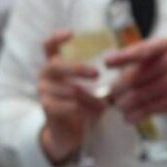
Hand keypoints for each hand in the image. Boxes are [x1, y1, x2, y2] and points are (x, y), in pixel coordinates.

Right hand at [37, 30, 107, 164]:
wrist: (68, 132)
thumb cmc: (81, 104)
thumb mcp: (89, 87)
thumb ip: (97, 77)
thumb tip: (123, 64)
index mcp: (53, 65)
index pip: (48, 45)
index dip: (57, 37)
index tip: (72, 33)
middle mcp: (44, 75)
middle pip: (57, 65)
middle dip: (78, 69)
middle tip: (97, 74)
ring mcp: (43, 90)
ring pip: (69, 89)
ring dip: (90, 98)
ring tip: (102, 106)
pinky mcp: (46, 106)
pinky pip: (69, 104)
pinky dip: (84, 109)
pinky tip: (92, 113)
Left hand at [104, 36, 166, 127]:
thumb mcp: (164, 55)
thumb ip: (140, 59)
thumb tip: (108, 68)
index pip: (139, 51)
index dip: (121, 58)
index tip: (107, 63)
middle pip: (132, 77)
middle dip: (116, 89)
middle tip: (111, 95)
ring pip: (135, 95)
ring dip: (123, 104)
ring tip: (120, 106)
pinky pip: (146, 109)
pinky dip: (133, 115)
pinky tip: (129, 117)